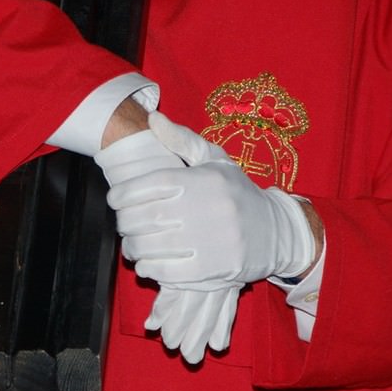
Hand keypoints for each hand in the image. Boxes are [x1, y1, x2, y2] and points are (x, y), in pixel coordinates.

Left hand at [97, 108, 240, 362]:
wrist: (277, 232)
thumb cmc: (237, 194)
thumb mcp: (215, 161)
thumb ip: (182, 140)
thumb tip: (152, 119)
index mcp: (204, 179)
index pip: (152, 183)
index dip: (125, 192)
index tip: (114, 199)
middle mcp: (208, 207)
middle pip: (149, 216)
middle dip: (126, 222)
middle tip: (122, 225)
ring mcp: (213, 240)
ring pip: (156, 245)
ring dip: (134, 247)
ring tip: (131, 246)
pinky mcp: (216, 268)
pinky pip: (171, 271)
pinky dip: (151, 268)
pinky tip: (145, 263)